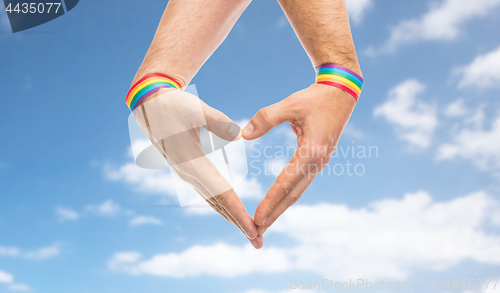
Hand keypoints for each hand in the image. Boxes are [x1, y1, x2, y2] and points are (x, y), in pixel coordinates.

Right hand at [133, 88, 262, 248]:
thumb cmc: (173, 104)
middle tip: (259, 243)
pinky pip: (208, 193)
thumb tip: (238, 135)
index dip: (239, 214)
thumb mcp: (196, 109)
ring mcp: (187, 174)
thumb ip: (217, 121)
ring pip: (213, 202)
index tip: (255, 230)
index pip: (222, 194)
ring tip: (250, 233)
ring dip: (232, 218)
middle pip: (219, 205)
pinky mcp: (188, 169)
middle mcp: (189, 174)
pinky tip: (232, 212)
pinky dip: (222, 206)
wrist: (149, 104)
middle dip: (239, 224)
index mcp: (192, 163)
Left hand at [242, 84, 356, 234]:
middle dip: (275, 213)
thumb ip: (266, 118)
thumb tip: (243, 134)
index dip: (271, 201)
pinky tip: (279, 201)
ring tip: (266, 222)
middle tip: (258, 231)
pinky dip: (288, 194)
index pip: (286, 183)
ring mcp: (319, 162)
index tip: (257, 217)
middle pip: (293, 195)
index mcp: (311, 152)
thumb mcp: (290, 104)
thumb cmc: (316, 97)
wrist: (342, 92)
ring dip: (282, 207)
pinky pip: (301, 181)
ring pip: (298, 190)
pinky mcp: (318, 158)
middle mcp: (317, 162)